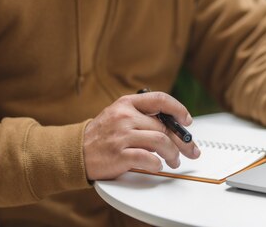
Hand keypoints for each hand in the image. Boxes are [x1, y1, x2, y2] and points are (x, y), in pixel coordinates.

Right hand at [83, 92, 200, 179]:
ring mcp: (121, 136)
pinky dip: (157, 164)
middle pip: (164, 127)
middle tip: (189, 150)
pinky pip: (148, 159)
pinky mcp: (119, 155)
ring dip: (173, 154)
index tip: (187, 120)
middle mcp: (125, 117)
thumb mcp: (118, 115)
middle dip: (182, 142)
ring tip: (174, 161)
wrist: (75, 151)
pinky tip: (156, 166)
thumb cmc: (100, 136)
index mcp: (126, 104)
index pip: (160, 100)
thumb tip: (172, 127)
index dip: (178, 109)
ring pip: (161, 142)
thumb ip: (142, 117)